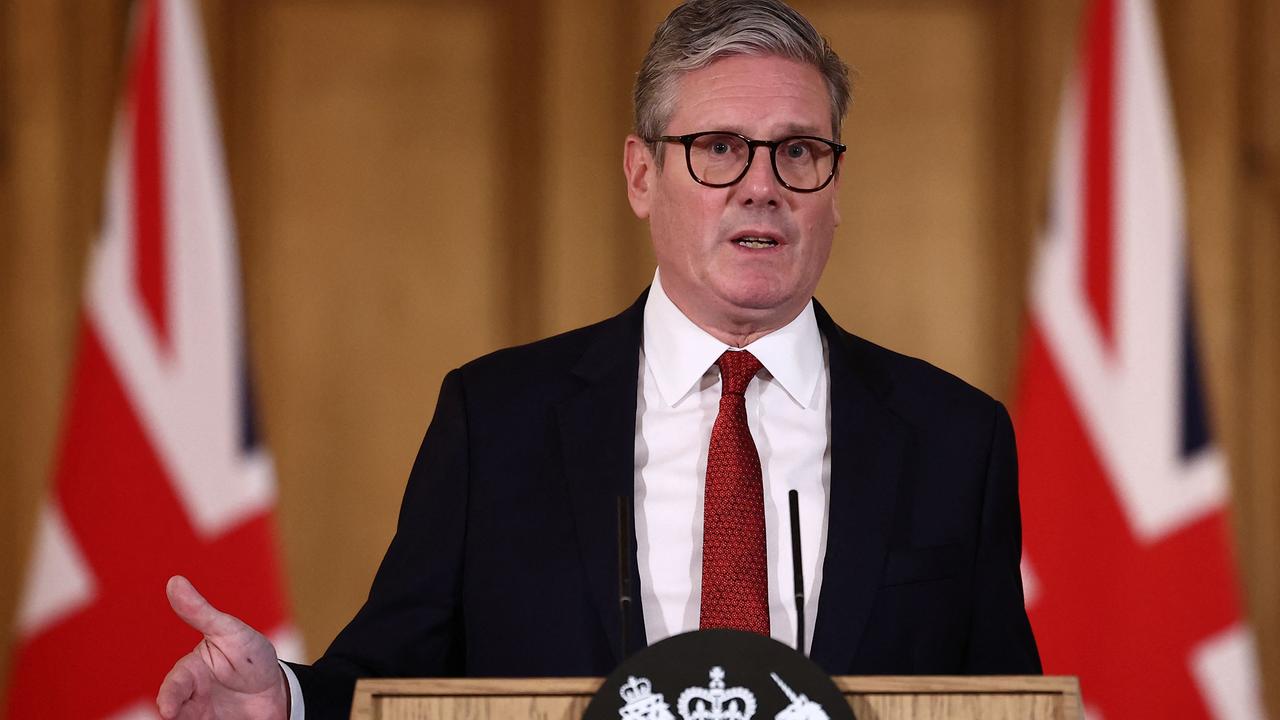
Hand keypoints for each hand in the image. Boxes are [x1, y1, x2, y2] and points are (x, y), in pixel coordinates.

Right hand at [156, 576, 289, 719]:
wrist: (278, 692)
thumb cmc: (252, 657)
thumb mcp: (230, 633)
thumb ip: (201, 613)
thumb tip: (174, 581)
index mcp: (191, 671)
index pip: (176, 684)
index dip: (170, 697)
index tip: (167, 709)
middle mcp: (190, 696)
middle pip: (174, 709)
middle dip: (173, 713)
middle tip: (172, 717)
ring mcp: (199, 716)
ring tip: (200, 719)